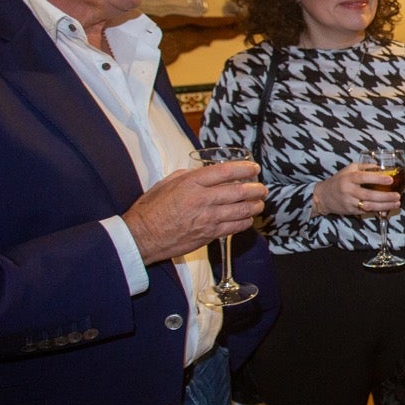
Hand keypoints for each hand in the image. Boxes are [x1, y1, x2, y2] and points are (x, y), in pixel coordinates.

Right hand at [124, 161, 265, 265]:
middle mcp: (202, 199)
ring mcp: (207, 218)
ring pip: (241, 211)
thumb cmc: (151, 209)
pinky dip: (245, 222)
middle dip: (256, 189)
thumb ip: (187, 176)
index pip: (225, 172)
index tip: (254, 167)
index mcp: (191, 183)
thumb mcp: (166, 184)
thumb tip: (202, 172)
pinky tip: (248, 218)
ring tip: (260, 203)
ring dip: (255, 206)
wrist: (142, 237)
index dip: (244, 168)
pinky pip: (234, 227)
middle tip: (262, 188)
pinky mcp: (209, 234)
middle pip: (239, 192)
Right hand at [313, 163, 402, 216]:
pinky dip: (377, 210)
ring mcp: (349, 202)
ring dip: (384, 206)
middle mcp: (348, 190)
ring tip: (396, 203)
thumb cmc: (339, 180)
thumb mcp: (350, 169)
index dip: (378, 178)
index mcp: (349, 178)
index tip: (390, 179)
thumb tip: (382, 167)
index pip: (364, 177)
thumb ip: (365, 167)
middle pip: (369, 195)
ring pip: (368, 206)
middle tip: (397, 195)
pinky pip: (366, 211)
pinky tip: (387, 208)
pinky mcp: (351, 211)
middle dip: (385, 196)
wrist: (323, 196)